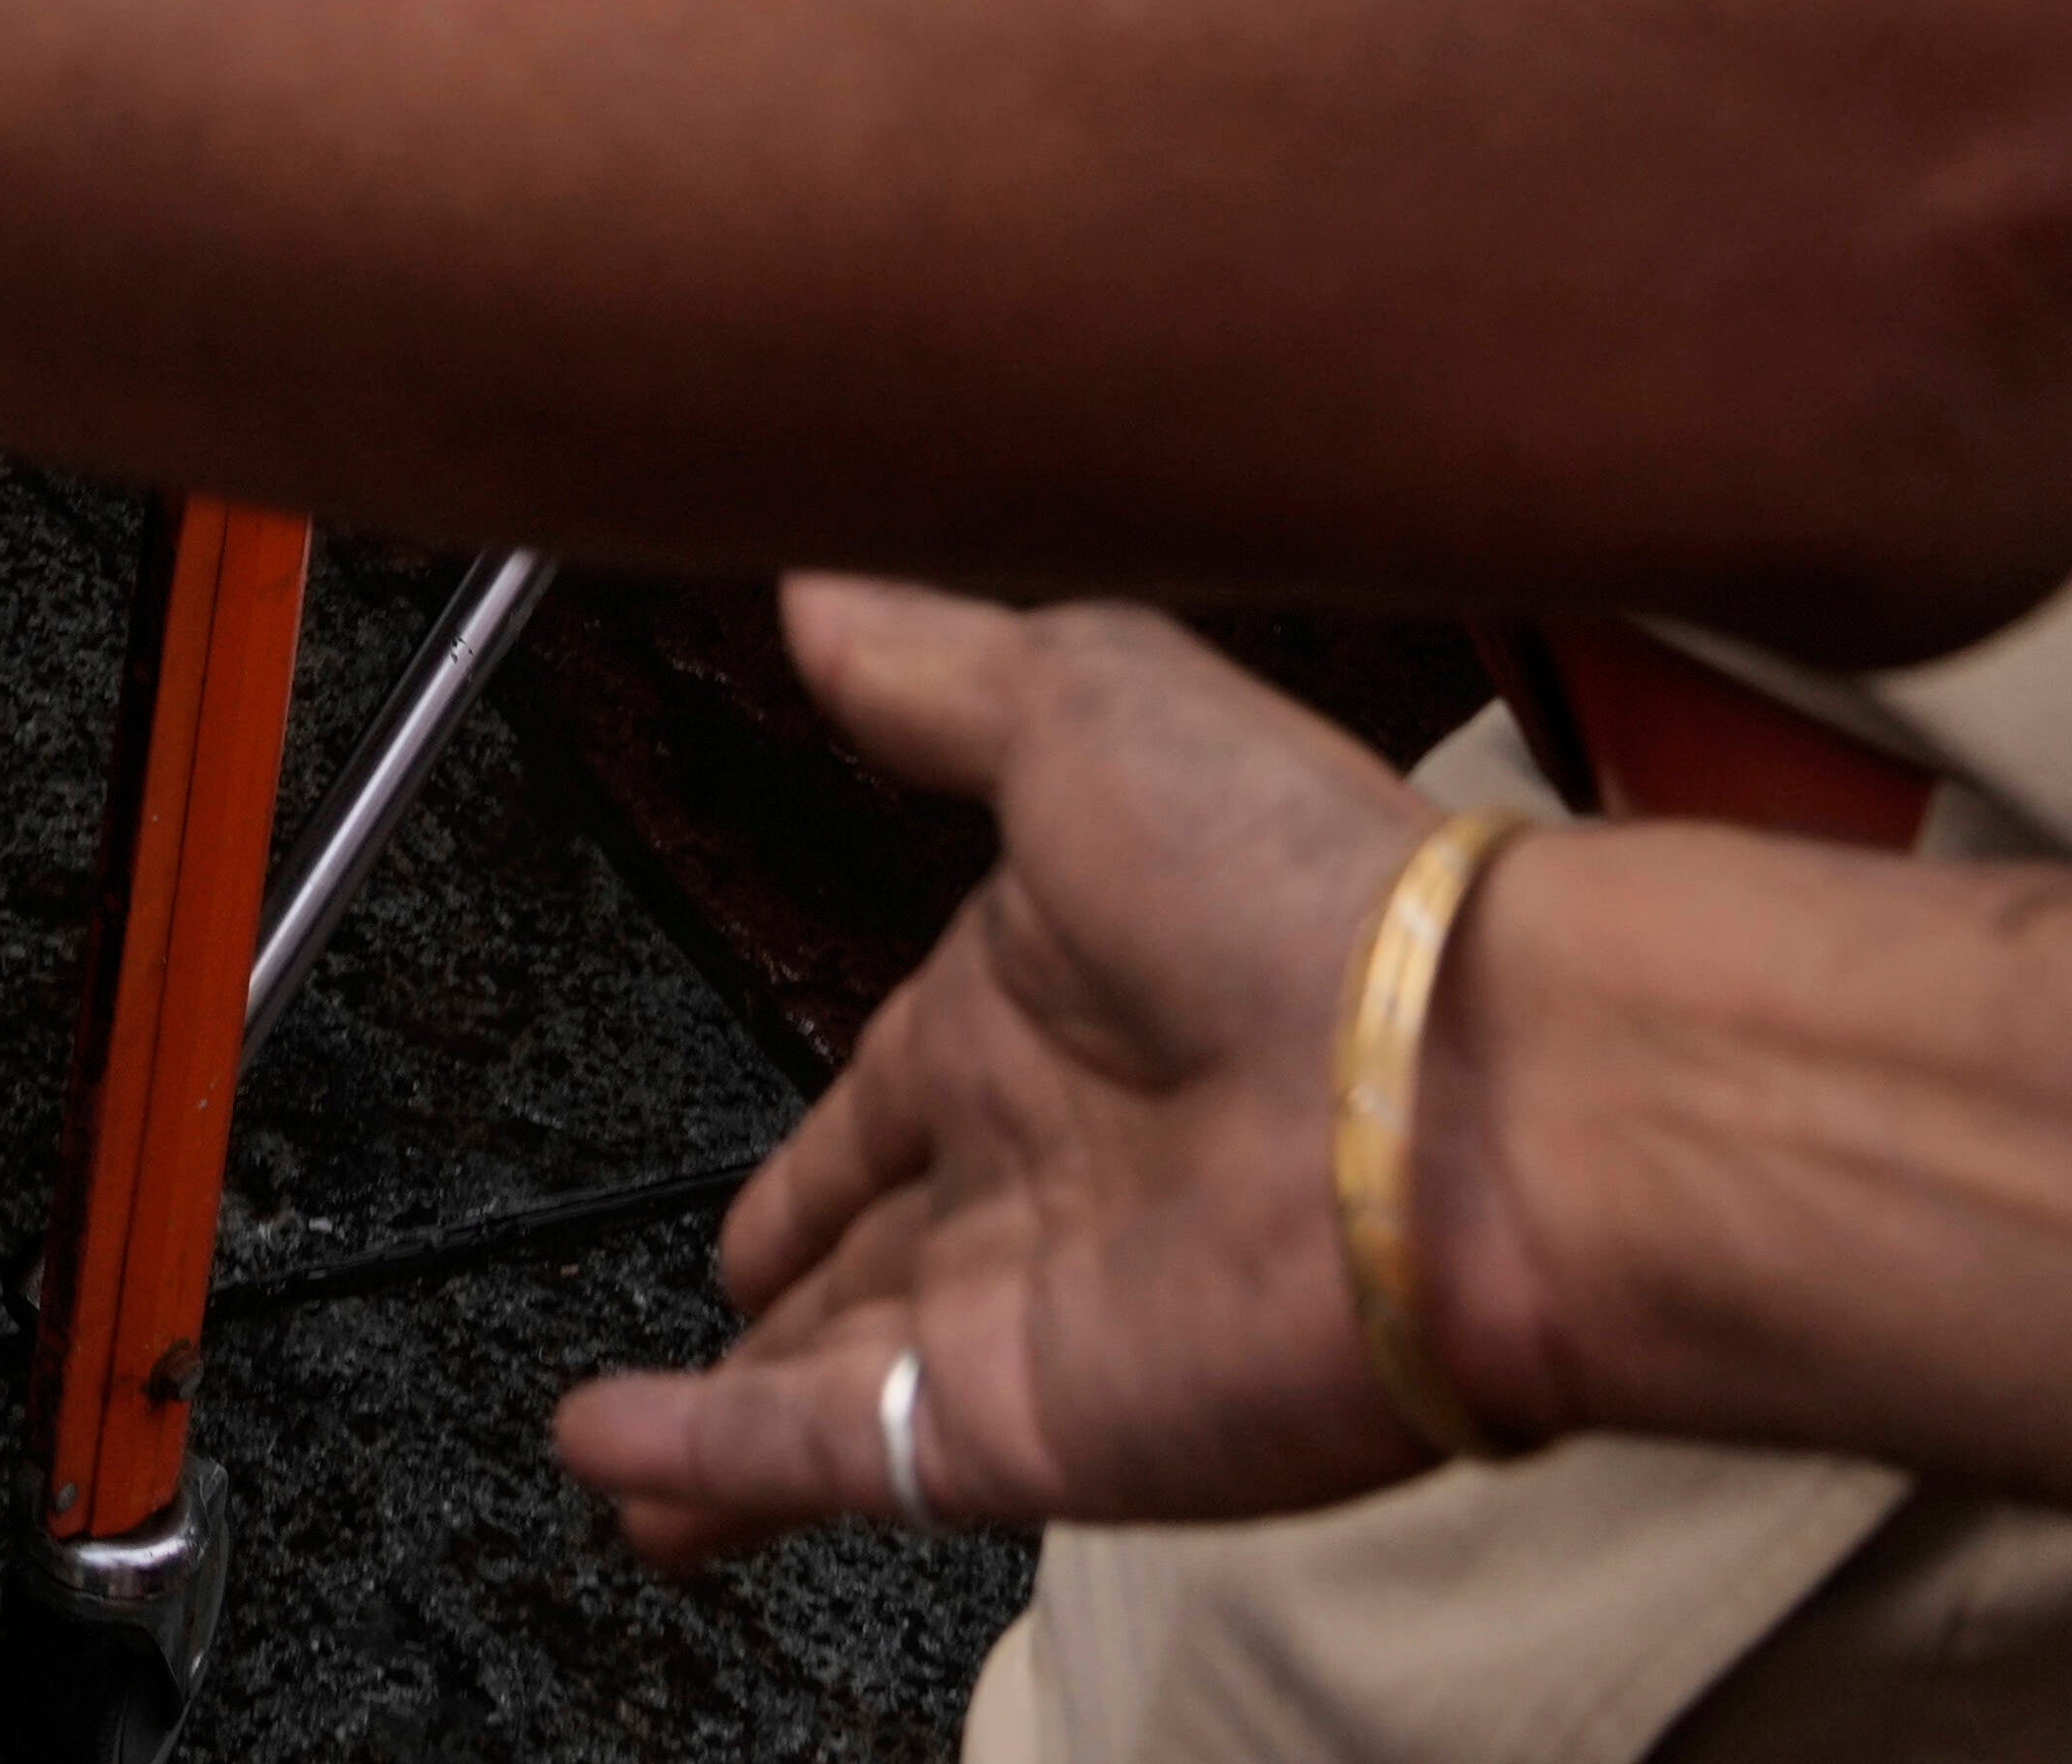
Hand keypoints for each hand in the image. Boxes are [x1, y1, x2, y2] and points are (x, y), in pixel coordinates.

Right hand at [548, 589, 1499, 1559]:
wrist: (1456, 1094)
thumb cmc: (1313, 887)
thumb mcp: (1091, 701)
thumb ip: (937, 671)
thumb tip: (816, 599)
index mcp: (1043, 1011)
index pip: (891, 1099)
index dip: (812, 1157)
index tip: (753, 1211)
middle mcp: (1040, 1172)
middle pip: (874, 1263)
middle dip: (785, 1306)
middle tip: (712, 1330)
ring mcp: (1030, 1310)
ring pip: (840, 1383)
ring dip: (726, 1431)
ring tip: (625, 1471)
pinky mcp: (1022, 1421)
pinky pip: (830, 1452)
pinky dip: (711, 1465)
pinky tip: (615, 1466)